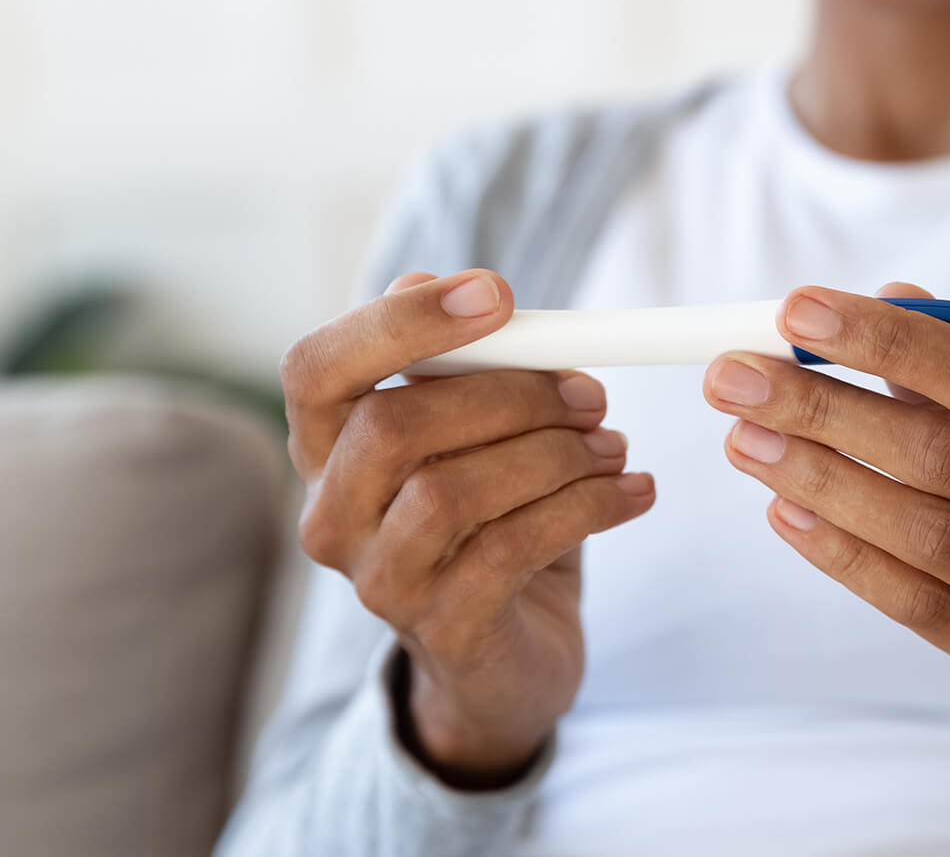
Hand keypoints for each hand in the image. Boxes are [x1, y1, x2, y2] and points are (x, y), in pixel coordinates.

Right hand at [282, 270, 654, 784]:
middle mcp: (332, 516)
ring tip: (614, 447)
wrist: (511, 656)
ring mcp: (381, 580)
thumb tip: (476, 296)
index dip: (398, 322)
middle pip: (393, 426)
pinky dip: (587, 507)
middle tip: (590, 392)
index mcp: (328, 448)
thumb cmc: (493, 523)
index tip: (496, 293)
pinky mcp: (444, 628)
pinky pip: (512, 549)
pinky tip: (633, 492)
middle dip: (508, 395)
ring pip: (451, 491)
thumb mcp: (481, 438)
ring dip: (554, 455)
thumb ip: (472, 371)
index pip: (317, 368)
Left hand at [703, 282, 949, 772]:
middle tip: (735, 379)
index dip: (892, 341)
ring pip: (925, 532)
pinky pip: (914, 601)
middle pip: (946, 454)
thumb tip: (891, 293)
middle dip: (827, 408)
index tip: (795, 311)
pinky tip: (783, 512)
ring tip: (743, 439)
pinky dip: (841, 552)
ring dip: (820, 478)